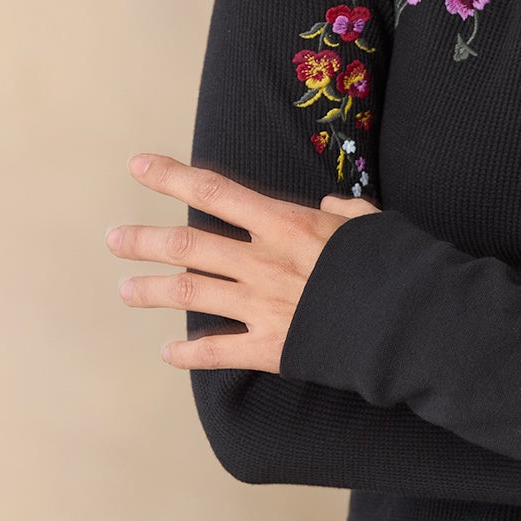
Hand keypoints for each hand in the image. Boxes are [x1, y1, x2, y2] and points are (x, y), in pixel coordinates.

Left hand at [105, 152, 378, 370]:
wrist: (407, 319)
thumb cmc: (394, 265)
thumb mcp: (370, 224)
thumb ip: (344, 212)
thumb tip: (331, 206)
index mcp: (285, 224)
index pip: (216, 192)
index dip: (172, 177)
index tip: (138, 166)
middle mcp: (263, 261)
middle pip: (187, 246)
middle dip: (143, 241)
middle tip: (114, 239)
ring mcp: (262, 305)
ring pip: (190, 294)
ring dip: (152, 291)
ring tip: (126, 290)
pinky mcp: (271, 347)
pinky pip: (217, 351)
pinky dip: (188, 353)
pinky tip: (168, 353)